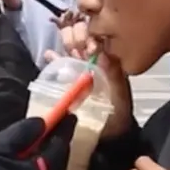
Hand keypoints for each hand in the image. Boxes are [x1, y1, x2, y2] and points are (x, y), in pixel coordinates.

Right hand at [0, 115, 76, 169]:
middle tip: (59, 128)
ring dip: (51, 158)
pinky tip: (29, 165)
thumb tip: (42, 122)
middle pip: (59, 164)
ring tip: (45, 143)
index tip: (70, 115)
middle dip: (60, 144)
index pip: (59, 147)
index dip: (65, 130)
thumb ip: (22, 133)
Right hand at [45, 10, 132, 137]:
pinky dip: (54, 59)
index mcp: (108, 62)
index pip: (96, 39)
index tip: (86, 44)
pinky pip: (60, 65)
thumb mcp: (120, 92)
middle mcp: (94, 62)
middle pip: (81, 40)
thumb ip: (113, 74)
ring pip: (70, 49)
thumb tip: (102, 53)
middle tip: (74, 46)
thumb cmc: (119, 113)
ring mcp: (81, 70)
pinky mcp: (68, 80)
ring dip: (65, 45)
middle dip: (75, 38)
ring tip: (62, 49)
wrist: (111, 133)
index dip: (89, 36)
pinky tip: (49, 55)